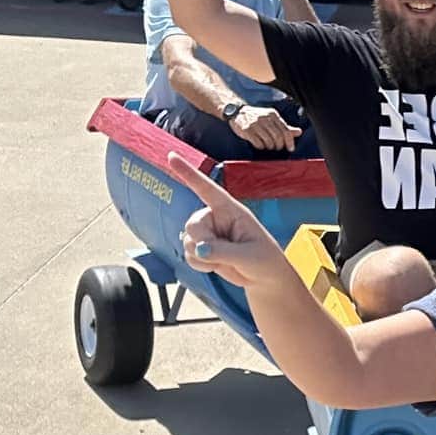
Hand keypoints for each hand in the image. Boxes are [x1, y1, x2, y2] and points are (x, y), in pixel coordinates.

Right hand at [170, 152, 293, 289]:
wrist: (264, 278)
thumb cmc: (264, 260)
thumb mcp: (248, 255)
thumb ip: (222, 251)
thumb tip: (199, 249)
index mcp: (231, 210)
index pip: (207, 188)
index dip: (189, 173)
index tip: (171, 156)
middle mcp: (217, 218)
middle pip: (192, 224)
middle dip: (201, 242)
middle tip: (217, 256)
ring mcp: (209, 233)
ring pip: (188, 241)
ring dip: (201, 256)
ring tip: (224, 261)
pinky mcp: (203, 249)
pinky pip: (188, 254)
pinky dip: (199, 264)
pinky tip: (215, 267)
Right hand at [232, 105, 301, 151]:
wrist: (237, 112)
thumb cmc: (257, 118)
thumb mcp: (272, 119)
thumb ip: (285, 126)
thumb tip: (299, 132)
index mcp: (273, 115)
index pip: (285, 130)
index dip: (289, 141)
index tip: (290, 148)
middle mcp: (265, 118)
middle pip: (278, 137)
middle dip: (279, 145)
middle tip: (277, 148)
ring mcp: (255, 124)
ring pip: (268, 141)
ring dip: (270, 147)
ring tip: (268, 146)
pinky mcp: (247, 130)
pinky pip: (258, 143)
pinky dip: (260, 147)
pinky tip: (260, 145)